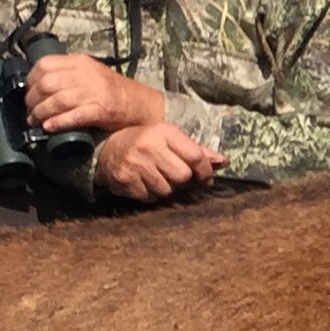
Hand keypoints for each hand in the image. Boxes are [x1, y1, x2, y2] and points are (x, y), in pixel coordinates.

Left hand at [24, 49, 165, 134]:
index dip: (31, 81)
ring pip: (57, 100)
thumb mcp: (89, 72)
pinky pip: (74, 115)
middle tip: (29, 111)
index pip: (44, 65)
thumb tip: (38, 84)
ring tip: (35, 121)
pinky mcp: (101, 110)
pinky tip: (49, 127)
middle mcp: (85, 74)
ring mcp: (94, 92)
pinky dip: (58, 122)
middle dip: (32, 100)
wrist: (140, 103)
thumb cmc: (112, 90)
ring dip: (41, 113)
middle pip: (47, 83)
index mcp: (79, 62)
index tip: (28, 93)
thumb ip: (67, 73)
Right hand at [90, 119, 222, 200]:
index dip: (206, 171)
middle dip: (182, 179)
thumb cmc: (145, 141)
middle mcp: (149, 147)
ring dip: (165, 187)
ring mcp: (135, 165)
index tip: (206, 178)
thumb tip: (223, 161)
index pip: (195, 156)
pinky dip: (150, 194)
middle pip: (182, 176)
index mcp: (163, 132)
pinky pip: (149, 198)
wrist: (106, 148)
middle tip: (173, 174)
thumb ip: (195, 150)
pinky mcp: (124, 181)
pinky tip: (144, 182)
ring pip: (166, 190)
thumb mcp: (169, 138)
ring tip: (156, 176)